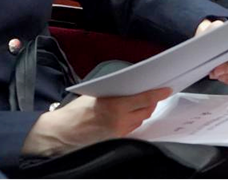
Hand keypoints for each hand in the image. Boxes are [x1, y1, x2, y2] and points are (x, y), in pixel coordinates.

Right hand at [22, 87, 170, 156]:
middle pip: (146, 110)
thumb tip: (129, 87)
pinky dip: (133, 121)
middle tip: (152, 94)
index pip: (144, 98)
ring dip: (143, 112)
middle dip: (151, 102)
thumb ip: (114, 92)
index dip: (158, 93)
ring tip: (140, 104)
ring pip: (140, 121)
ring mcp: (119, 132)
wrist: (60, 135)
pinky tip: (129, 115)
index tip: (167, 89)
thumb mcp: (95, 95)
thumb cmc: (74, 113)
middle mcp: (120, 120)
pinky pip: (131, 129)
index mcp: (115, 105)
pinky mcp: (116, 140)